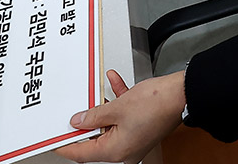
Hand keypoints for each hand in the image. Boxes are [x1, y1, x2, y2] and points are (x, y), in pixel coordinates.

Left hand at [58, 70, 184, 163]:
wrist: (182, 94)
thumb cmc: (157, 104)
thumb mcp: (117, 107)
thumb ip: (93, 116)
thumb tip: (79, 121)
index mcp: (116, 151)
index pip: (82, 153)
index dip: (65, 144)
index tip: (54, 139)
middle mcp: (125, 151)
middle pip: (95, 139)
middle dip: (85, 122)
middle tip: (73, 111)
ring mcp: (134, 140)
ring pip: (109, 126)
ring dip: (102, 108)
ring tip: (96, 93)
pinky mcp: (142, 128)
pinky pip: (123, 117)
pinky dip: (117, 103)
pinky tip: (113, 84)